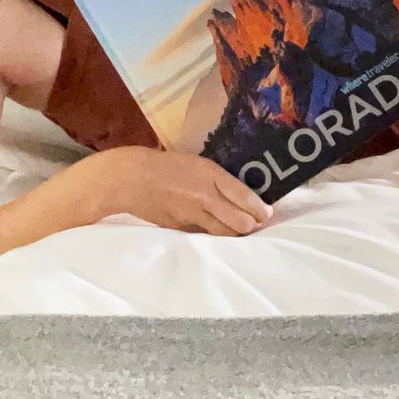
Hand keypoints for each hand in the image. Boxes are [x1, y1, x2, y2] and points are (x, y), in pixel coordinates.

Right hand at [79, 147, 273, 236]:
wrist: (131, 177)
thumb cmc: (166, 165)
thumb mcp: (197, 163)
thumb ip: (217, 179)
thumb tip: (241, 195)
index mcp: (210, 173)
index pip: (244, 197)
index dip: (260, 209)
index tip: (267, 213)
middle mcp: (204, 195)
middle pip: (240, 222)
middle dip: (251, 225)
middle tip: (254, 224)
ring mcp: (192, 213)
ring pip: (224, 233)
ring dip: (235, 234)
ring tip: (239, 231)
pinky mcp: (180, 226)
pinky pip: (204, 234)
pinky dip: (212, 235)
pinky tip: (215, 232)